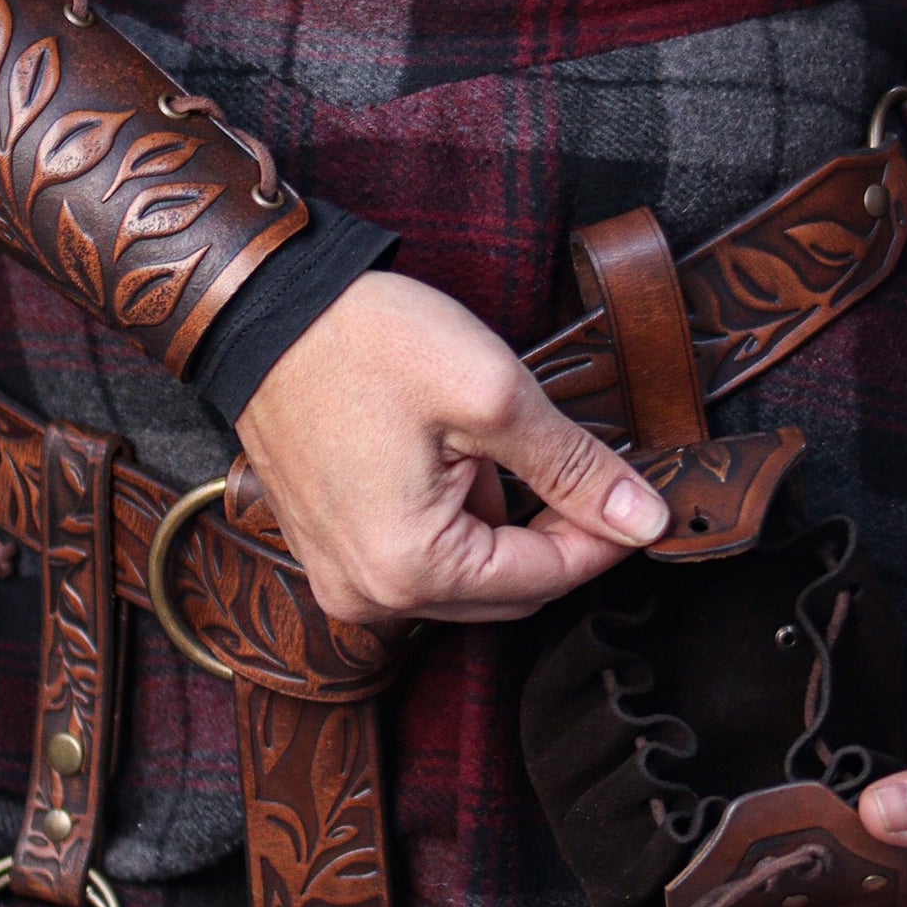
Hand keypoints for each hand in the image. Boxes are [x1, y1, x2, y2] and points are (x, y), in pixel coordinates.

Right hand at [236, 268, 668, 625]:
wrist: (261, 310)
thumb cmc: (363, 343)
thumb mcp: (492, 394)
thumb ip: (574, 468)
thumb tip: (645, 518)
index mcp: (410, 570)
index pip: (546, 579)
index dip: (605, 537)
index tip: (640, 496)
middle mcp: (369, 597)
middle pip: (508, 592)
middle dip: (554, 535)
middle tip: (580, 464)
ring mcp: (341, 579)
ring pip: (467, 578)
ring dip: (501, 525)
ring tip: (492, 447)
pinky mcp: (329, 552)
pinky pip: (420, 559)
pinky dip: (455, 522)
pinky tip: (452, 460)